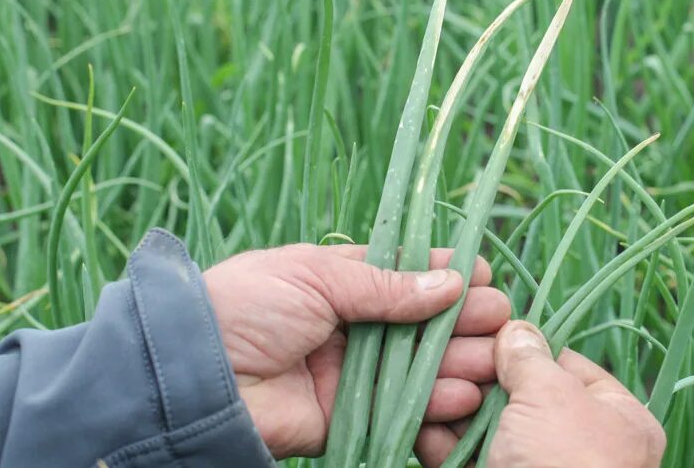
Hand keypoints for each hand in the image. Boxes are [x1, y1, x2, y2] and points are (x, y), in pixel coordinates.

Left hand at [203, 244, 509, 458]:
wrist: (193, 374)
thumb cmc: (248, 304)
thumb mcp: (317, 275)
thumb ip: (386, 286)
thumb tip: (452, 282)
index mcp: (344, 281)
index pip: (409, 276)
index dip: (448, 276)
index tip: (483, 276)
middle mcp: (356, 326)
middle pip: (426, 325)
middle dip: (467, 323)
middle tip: (500, 323)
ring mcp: (354, 373)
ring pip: (422, 369)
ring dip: (460, 367)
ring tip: (491, 366)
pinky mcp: (348, 417)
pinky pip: (401, 414)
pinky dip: (435, 412)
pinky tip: (462, 402)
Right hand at [417, 320, 665, 467]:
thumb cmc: (566, 464)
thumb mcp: (553, 396)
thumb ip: (530, 357)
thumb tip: (515, 330)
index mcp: (615, 418)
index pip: (563, 364)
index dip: (522, 345)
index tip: (483, 325)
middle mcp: (575, 444)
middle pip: (519, 393)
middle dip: (478, 373)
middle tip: (444, 351)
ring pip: (487, 425)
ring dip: (452, 402)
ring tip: (427, 381)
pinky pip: (463, 456)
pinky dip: (438, 439)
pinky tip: (420, 419)